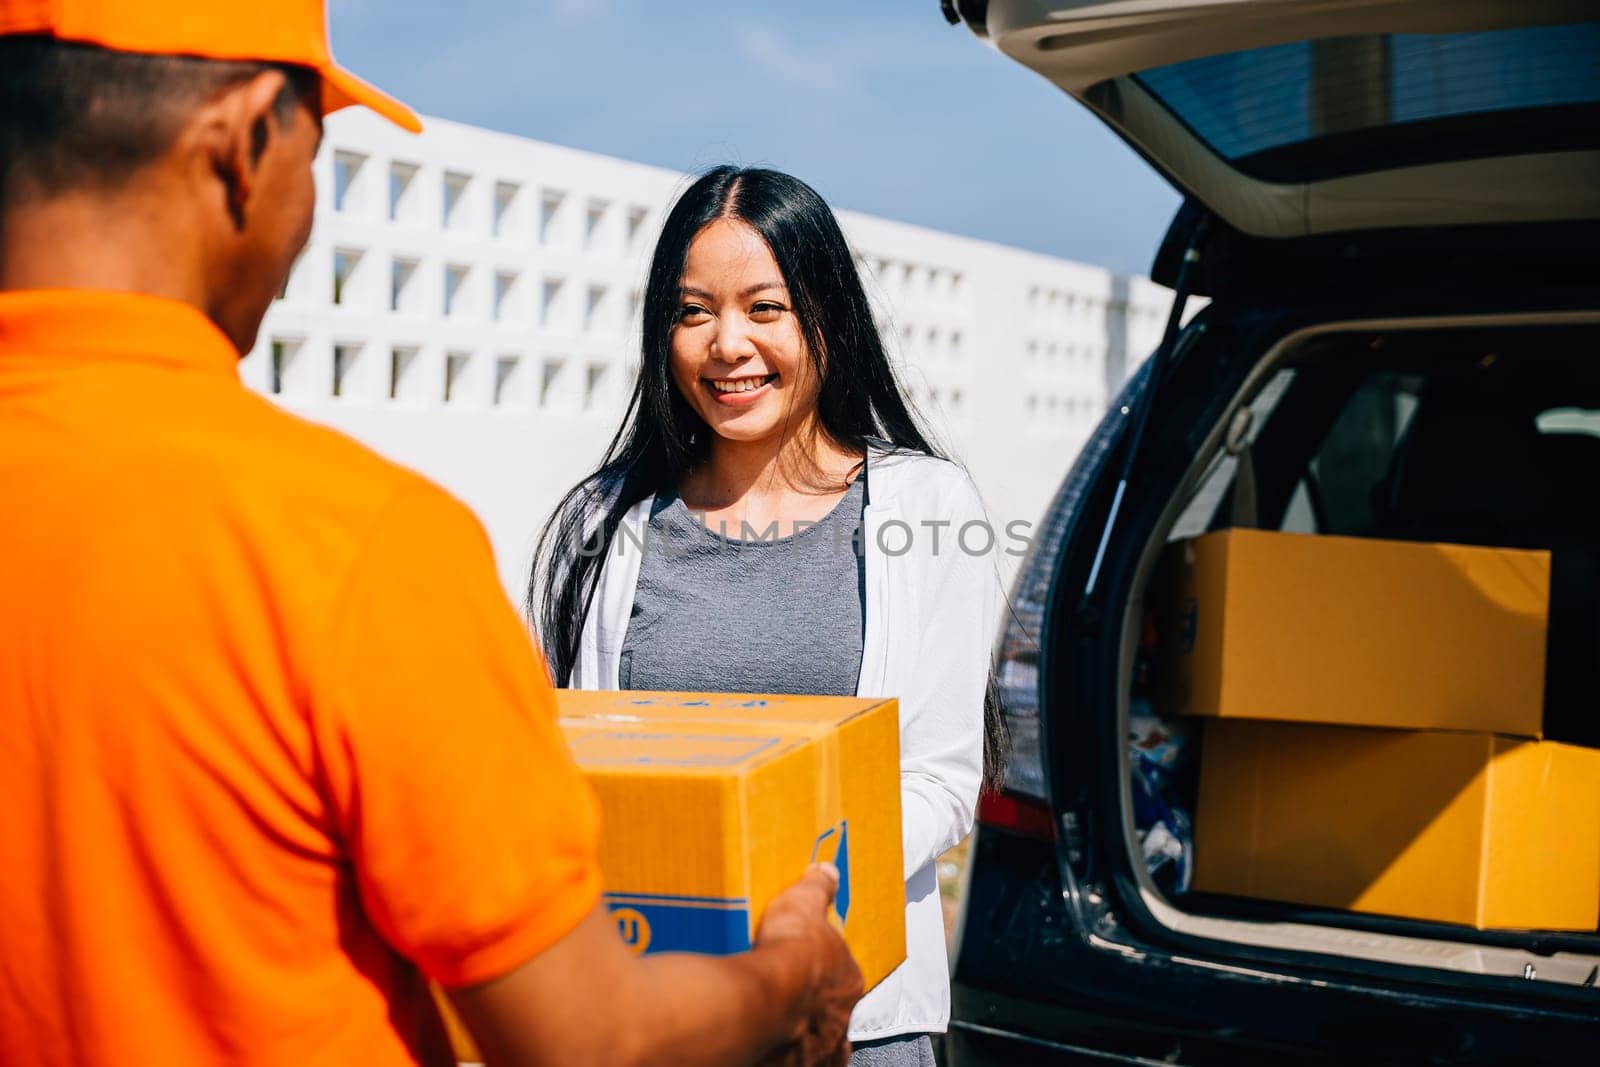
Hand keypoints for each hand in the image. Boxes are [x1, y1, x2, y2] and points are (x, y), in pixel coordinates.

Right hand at [753, 863, 863, 1066]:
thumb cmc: (789, 951)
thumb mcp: (803, 903)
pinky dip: (794, 1056)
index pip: (845, 972)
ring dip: (812, 1035)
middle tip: (798, 999)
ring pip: (825, 1042)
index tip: (809, 963)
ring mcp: (822, 1045)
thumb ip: (817, 889)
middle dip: (822, 1006)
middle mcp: (842, 1017)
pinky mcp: (799, 1065)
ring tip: (790, 1028)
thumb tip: (828, 872)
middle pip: (835, 1010)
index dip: (827, 967)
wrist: (765, 998)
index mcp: (848, 978)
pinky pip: (802, 1062)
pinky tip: (781, 1050)